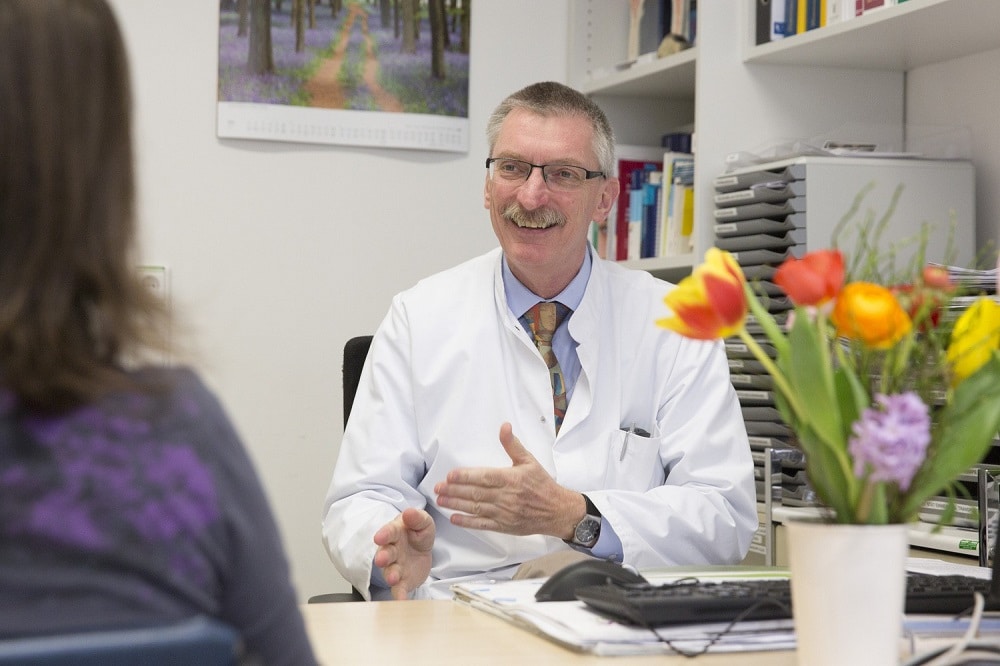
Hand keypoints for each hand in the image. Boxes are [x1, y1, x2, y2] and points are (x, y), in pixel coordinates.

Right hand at [373, 507, 434, 599]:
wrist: (421, 550)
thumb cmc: (418, 533)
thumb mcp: (423, 522)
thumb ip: (417, 518)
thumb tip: (409, 512)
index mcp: (396, 533)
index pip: (389, 532)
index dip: (384, 534)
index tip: (379, 537)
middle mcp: (392, 550)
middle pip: (386, 553)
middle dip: (383, 556)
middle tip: (381, 559)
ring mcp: (396, 567)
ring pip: (390, 571)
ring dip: (390, 575)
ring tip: (392, 578)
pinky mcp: (403, 581)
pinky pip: (399, 589)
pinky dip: (399, 595)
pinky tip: (401, 600)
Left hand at [434, 422, 583, 538]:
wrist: (557, 511)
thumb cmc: (542, 485)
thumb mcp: (529, 461)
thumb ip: (513, 445)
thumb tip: (504, 426)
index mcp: (512, 479)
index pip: (485, 477)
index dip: (466, 476)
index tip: (450, 475)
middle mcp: (506, 497)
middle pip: (476, 493)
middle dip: (454, 491)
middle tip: (437, 488)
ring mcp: (504, 513)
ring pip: (476, 508)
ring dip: (456, 505)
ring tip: (440, 501)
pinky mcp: (504, 526)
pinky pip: (483, 525)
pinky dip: (468, 522)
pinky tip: (454, 518)